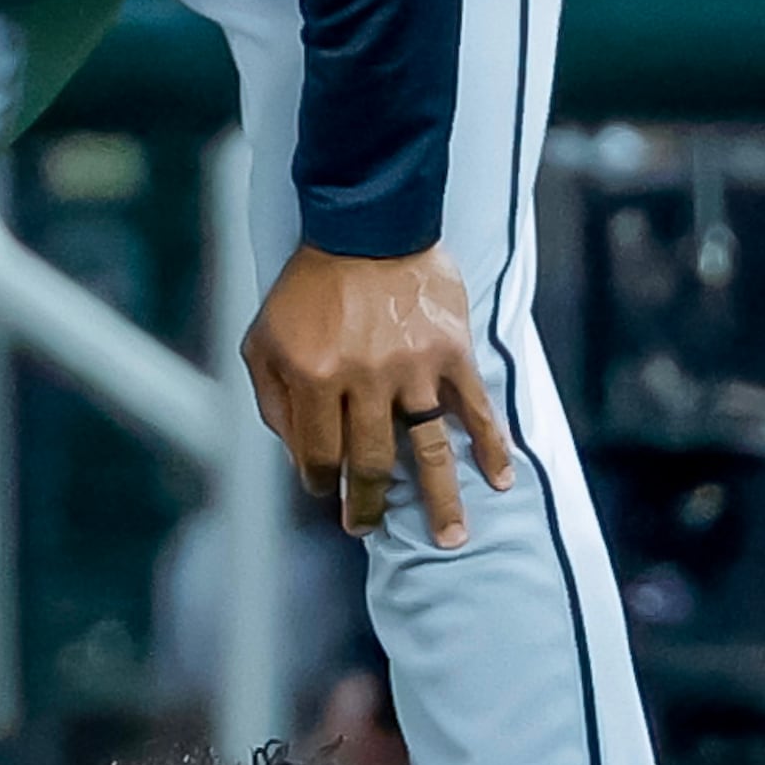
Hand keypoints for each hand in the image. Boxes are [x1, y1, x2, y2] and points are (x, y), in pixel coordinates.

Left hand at [241, 243, 514, 547]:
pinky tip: (499, 479)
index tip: (325, 492)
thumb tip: (296, 454)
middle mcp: (364, 380)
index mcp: (314, 378)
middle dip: (367, 504)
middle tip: (366, 528)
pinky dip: (489, 446)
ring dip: (439, 501)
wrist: (367, 225)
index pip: (318, 454)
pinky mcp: (451, 352)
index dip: (319, 481)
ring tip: (450, 540)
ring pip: (428, 450)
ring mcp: (412, 368)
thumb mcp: (265, 338)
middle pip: (371, 463)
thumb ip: (274, 400)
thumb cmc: (309, 286)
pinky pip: (475, 409)